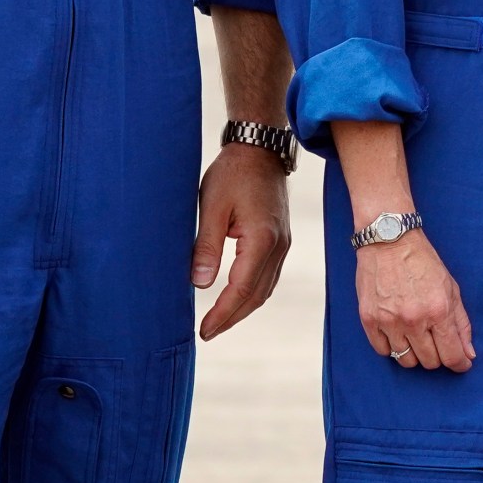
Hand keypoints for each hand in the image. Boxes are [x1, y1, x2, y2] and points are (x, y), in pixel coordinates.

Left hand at [192, 141, 290, 339]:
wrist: (260, 149)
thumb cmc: (232, 174)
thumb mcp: (211, 207)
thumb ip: (206, 247)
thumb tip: (199, 284)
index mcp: (262, 239)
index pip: (242, 288)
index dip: (222, 313)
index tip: (204, 330)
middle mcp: (278, 245)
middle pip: (257, 295)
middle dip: (232, 317)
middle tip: (207, 333)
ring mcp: (283, 243)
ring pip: (266, 288)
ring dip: (243, 308)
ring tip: (218, 321)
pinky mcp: (280, 239)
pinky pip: (269, 276)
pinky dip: (253, 293)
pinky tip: (237, 297)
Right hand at [358, 229, 472, 372]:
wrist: (389, 241)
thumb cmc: (423, 262)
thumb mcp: (451, 288)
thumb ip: (461, 323)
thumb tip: (468, 354)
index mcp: (438, 310)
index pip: (452, 355)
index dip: (459, 364)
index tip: (461, 364)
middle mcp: (414, 319)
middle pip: (429, 362)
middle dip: (438, 356)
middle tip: (436, 342)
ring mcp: (389, 321)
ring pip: (406, 361)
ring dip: (415, 353)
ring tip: (417, 336)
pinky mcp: (369, 320)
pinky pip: (383, 352)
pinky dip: (393, 348)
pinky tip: (398, 333)